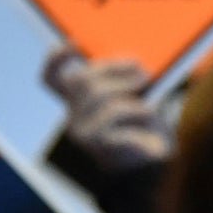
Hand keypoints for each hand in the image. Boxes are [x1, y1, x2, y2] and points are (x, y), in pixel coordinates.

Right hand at [43, 47, 173, 174]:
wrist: (159, 169)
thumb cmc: (149, 130)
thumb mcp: (140, 98)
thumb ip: (131, 79)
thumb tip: (137, 59)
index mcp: (80, 104)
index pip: (52, 80)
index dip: (56, 60)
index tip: (73, 43)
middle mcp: (74, 118)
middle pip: (83, 79)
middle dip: (115, 69)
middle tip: (143, 74)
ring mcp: (82, 132)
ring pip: (103, 95)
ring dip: (134, 97)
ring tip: (151, 111)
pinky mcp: (98, 143)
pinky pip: (119, 112)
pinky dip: (140, 114)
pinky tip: (148, 128)